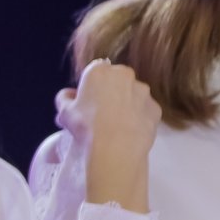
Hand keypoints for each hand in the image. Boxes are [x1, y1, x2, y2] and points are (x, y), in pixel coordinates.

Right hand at [55, 58, 159, 211]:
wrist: (115, 148)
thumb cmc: (85, 125)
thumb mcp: (64, 112)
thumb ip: (64, 98)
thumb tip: (68, 95)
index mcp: (99, 71)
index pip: (93, 73)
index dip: (89, 88)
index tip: (85, 103)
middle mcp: (124, 75)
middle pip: (115, 81)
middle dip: (109, 93)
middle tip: (100, 114)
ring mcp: (143, 91)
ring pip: (132, 95)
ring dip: (125, 104)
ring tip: (116, 126)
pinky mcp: (155, 108)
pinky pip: (143, 110)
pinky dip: (137, 117)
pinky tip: (128, 132)